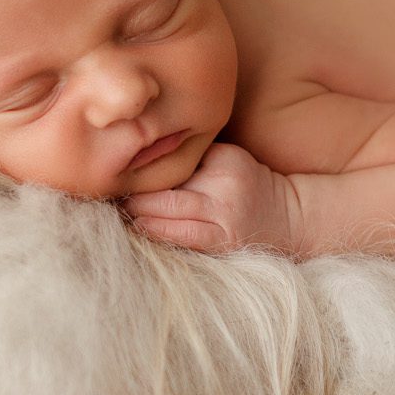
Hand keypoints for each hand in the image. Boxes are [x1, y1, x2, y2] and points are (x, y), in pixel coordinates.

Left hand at [121, 142, 299, 254]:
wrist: (288, 218)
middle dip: (133, 187)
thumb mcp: (227, 158)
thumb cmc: (246, 186)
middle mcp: (224, 184)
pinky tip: (138, 225)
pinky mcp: (222, 240)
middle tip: (107, 186)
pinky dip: (154, 229)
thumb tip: (138, 154)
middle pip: (165, 183)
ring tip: (117, 207)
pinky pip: (179, 235)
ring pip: (166, 209)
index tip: (116, 162)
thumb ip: (192, 155)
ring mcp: (224, 214)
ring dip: (137, 209)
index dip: (142, 162)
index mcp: (223, 158)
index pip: (173, 159)